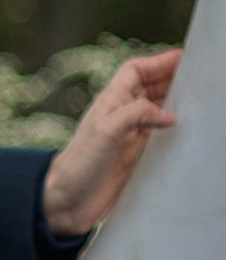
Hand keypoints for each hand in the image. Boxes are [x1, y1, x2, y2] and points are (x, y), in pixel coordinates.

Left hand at [40, 48, 179, 235]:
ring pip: (155, 109)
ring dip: (173, 101)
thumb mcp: (106, 130)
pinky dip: (170, 128)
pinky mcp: (132, 156)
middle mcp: (119, 116)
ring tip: (194, 97)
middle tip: (195, 75)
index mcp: (110, 102)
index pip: (135, 71)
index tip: (182, 57)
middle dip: (170, 78)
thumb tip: (169, 115)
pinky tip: (183, 129)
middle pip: (149, 87)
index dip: (157, 62)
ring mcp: (127, 136)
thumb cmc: (78, 164)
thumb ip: (137, 114)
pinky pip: (156, 134)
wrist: (65, 202)